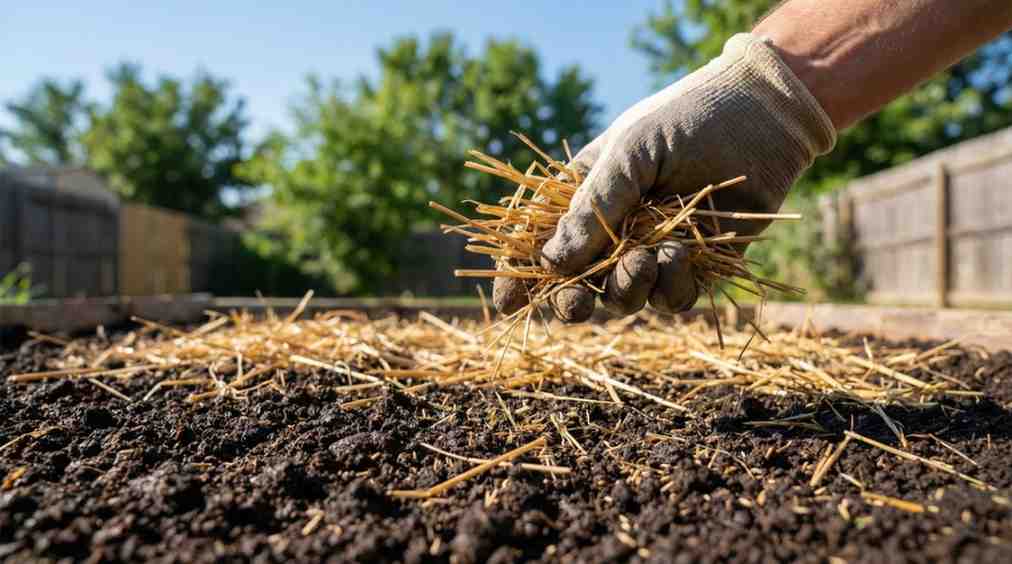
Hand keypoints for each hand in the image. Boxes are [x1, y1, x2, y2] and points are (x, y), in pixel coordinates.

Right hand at [494, 33, 835, 321]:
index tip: (505, 302)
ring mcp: (653, 251)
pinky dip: (671, 285)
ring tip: (646, 257)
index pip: (540, 244)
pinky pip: (672, 299)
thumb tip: (548, 264)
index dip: (519, 276)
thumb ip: (593, 209)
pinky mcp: (696, 267)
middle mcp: (614, 232)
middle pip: (576, 287)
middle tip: (575, 305)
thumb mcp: (630, 153)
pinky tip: (680, 253)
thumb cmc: (687, 119)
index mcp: (585, 198)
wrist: (764, 116)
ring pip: (623, 299)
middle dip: (570, 303)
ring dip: (626, 288)